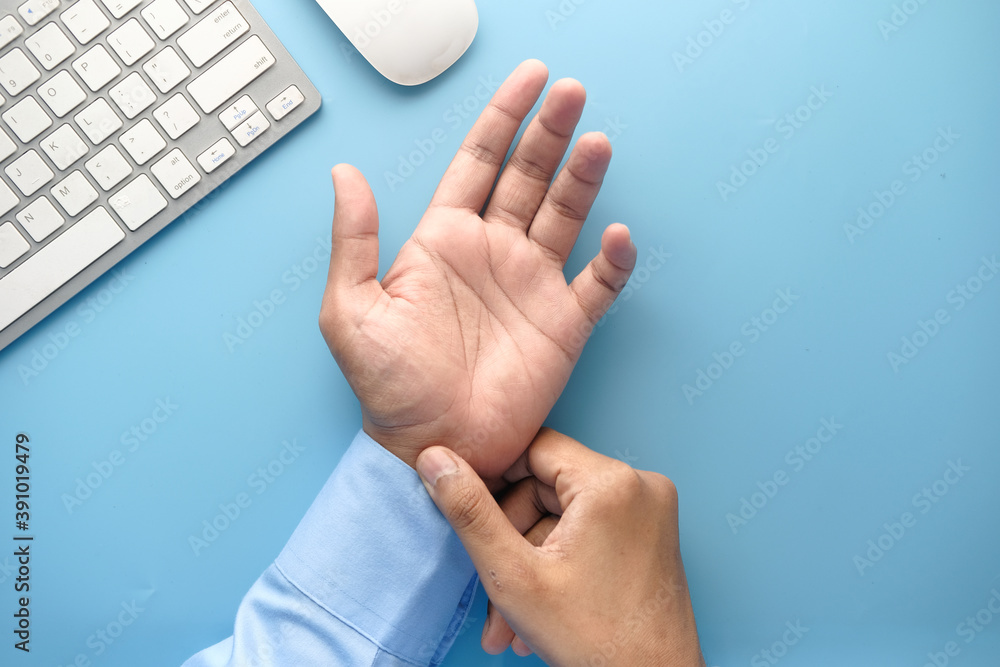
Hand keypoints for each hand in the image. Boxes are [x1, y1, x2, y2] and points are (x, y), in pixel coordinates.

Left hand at [319, 60, 636, 479]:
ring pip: (565, 216)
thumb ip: (353, 241)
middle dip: (550, 133)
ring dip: (582, 180)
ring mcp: (532, 285)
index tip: (529, 80)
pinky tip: (617, 234)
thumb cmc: (389, 386)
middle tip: (571, 93)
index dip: (504, 118)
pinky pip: (597, 284)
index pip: (479, 162)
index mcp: (445, 240)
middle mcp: (493, 252)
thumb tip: (344, 174)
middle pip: (529, 177)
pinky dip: (612, 260)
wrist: (432, 445)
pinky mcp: (563, 325)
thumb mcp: (351, 311)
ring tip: (595, 143)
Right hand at [415, 429, 705, 665]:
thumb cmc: (596, 642)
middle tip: (490, 588)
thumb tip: (436, 460)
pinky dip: (561, 563)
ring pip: (565, 516)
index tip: (470, 512)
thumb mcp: (512, 575)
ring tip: (511, 619)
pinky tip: (541, 610)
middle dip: (511, 539)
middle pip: (547, 487)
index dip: (493, 478)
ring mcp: (651, 511)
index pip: (533, 448)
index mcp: (611, 482)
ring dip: (530, 561)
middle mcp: (640, 485)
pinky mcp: (652, 534)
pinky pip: (590, 531)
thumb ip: (469, 511)